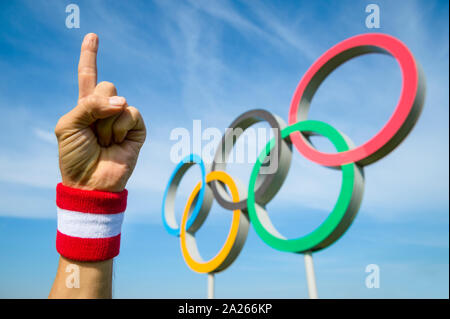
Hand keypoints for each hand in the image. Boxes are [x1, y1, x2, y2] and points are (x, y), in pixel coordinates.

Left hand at [55, 33, 145, 191]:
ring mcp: (123, 118)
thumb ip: (89, 105)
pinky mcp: (137, 129)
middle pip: (107, 85)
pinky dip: (120, 128)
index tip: (92, 36)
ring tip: (104, 142)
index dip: (90, 56)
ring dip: (106, 124)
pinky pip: (131, 114)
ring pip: (119, 101)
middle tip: (93, 130)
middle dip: (97, 105)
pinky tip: (117, 143)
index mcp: (85, 106)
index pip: (88, 75)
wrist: (91, 182)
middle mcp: (105, 109)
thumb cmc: (75, 156)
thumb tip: (123, 102)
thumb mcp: (68, 125)